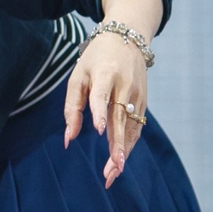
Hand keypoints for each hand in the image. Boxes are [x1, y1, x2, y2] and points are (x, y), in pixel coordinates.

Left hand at [63, 32, 148, 188]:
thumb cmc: (96, 59)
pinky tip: (120, 160)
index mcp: (104, 74)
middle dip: (116, 145)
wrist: (127, 38)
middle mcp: (124, 85)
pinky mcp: (145, 100)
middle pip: (120, 118)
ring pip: (131, 126)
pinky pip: (136, 126)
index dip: (100, 112)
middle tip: (112, 169)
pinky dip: (129, 144)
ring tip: (113, 173)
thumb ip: (71, 108)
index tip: (99, 130)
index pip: (101, 95)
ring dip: (123, 151)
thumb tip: (68, 139)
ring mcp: (138, 93)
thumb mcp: (77, 76)